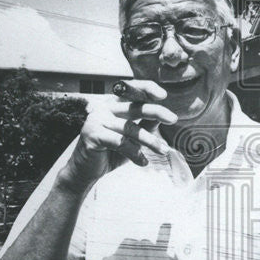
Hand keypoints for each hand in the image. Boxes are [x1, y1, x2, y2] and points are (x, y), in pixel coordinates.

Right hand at [58, 80, 176, 192]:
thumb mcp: (132, 137)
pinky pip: (120, 142)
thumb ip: (145, 125)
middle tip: (173, 119)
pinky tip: (143, 162)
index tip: (163, 95)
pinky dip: (135, 153)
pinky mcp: (92, 135)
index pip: (131, 90)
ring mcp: (96, 120)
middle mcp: (104, 108)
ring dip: (150, 140)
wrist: (86, 170)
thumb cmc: (111, 152)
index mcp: (113, 104)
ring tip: (164, 150)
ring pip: (130, 128)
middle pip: (134, 107)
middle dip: (156, 112)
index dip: (147, 89)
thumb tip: (163, 116)